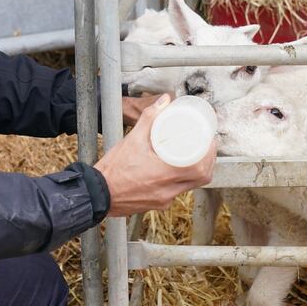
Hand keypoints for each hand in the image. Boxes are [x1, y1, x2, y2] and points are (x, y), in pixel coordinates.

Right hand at [94, 94, 215, 216]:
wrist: (96, 193)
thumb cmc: (113, 168)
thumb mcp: (133, 139)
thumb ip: (150, 118)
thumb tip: (165, 100)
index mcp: (165, 174)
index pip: (201, 169)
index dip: (210, 155)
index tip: (209, 141)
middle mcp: (168, 191)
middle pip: (201, 179)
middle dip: (207, 162)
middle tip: (205, 147)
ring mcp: (163, 200)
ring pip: (189, 186)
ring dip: (195, 172)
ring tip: (192, 156)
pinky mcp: (157, 205)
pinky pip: (176, 192)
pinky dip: (180, 181)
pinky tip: (174, 170)